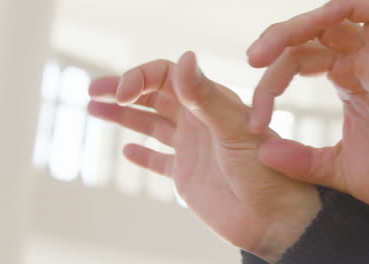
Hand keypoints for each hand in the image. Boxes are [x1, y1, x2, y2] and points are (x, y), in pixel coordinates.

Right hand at [88, 52, 320, 262]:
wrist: (274, 219)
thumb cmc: (265, 172)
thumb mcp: (235, 129)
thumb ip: (206, 97)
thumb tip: (185, 58)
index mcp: (211, 103)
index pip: (167, 77)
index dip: (140, 78)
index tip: (119, 94)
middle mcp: (198, 122)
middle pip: (154, 97)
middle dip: (123, 91)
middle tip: (94, 91)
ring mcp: (191, 149)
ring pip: (151, 126)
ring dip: (124, 117)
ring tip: (95, 109)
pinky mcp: (187, 176)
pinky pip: (159, 161)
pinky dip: (143, 155)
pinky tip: (128, 150)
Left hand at [247, 0, 368, 210]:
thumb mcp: (332, 168)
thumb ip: (299, 159)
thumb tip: (262, 152)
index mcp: (348, 82)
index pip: (298, 61)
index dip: (271, 84)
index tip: (255, 123)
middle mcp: (360, 64)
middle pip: (309, 36)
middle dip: (274, 45)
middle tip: (251, 62)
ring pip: (331, 19)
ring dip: (292, 29)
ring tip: (261, 54)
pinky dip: (341, 8)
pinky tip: (312, 25)